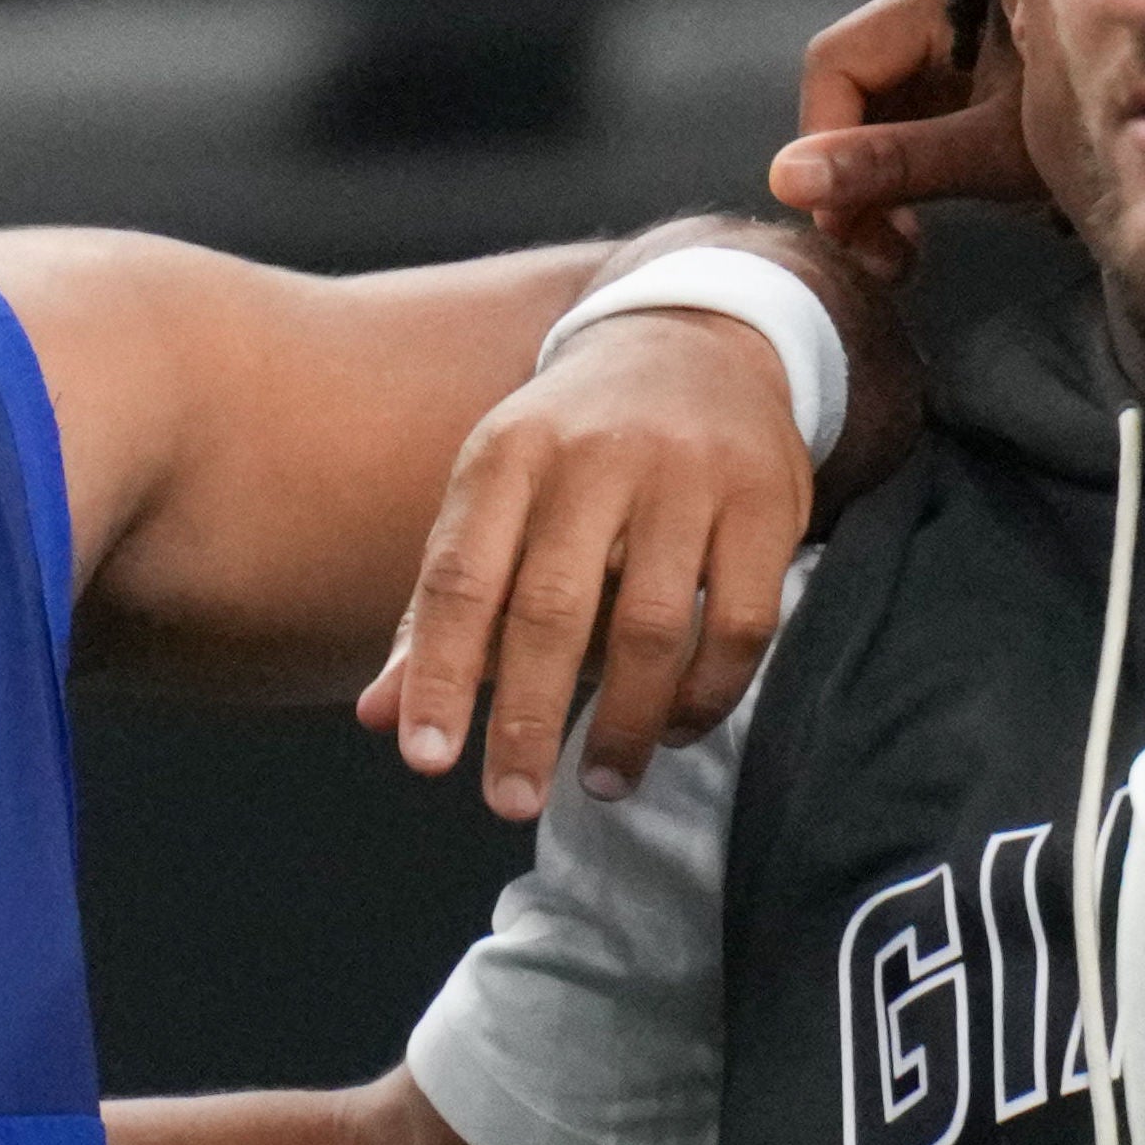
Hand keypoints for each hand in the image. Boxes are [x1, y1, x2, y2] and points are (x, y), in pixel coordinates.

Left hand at [360, 245, 826, 814]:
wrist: (698, 341)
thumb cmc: (575, 449)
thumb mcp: (494, 497)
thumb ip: (439, 612)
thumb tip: (378, 718)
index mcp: (507, 454)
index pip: (461, 576)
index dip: (441, 673)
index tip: (426, 758)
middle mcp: (594, 458)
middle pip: (553, 610)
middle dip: (529, 720)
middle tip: (510, 802)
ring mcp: (687, 476)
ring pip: (653, 626)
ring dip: (625, 722)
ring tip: (601, 782)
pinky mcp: (766, 500)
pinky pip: (742, 623)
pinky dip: (708, 693)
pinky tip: (676, 728)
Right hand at [765, 0, 1036, 264]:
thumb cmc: (1098, 122)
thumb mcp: (993, 150)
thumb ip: (893, 164)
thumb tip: (785, 179)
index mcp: (943, 4)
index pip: (837, 62)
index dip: (822, 141)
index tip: (846, 223)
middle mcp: (938, 20)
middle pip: (849, 94)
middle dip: (847, 179)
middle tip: (878, 257)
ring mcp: (952, 57)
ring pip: (872, 120)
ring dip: (873, 190)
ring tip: (902, 255)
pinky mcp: (968, 91)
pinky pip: (908, 131)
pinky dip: (903, 184)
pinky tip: (922, 231)